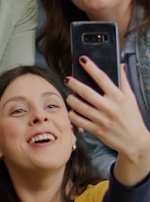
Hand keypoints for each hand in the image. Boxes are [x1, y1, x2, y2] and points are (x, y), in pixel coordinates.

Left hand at [66, 56, 149, 184]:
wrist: (135, 141)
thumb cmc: (132, 118)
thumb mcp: (131, 98)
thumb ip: (124, 81)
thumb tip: (120, 65)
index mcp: (119, 96)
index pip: (102, 77)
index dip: (91, 67)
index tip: (82, 60)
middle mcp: (110, 107)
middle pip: (87, 92)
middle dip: (74, 84)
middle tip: (68, 79)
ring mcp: (102, 119)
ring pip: (80, 107)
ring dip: (71, 100)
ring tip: (69, 97)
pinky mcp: (97, 130)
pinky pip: (80, 121)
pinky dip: (73, 115)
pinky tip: (72, 111)